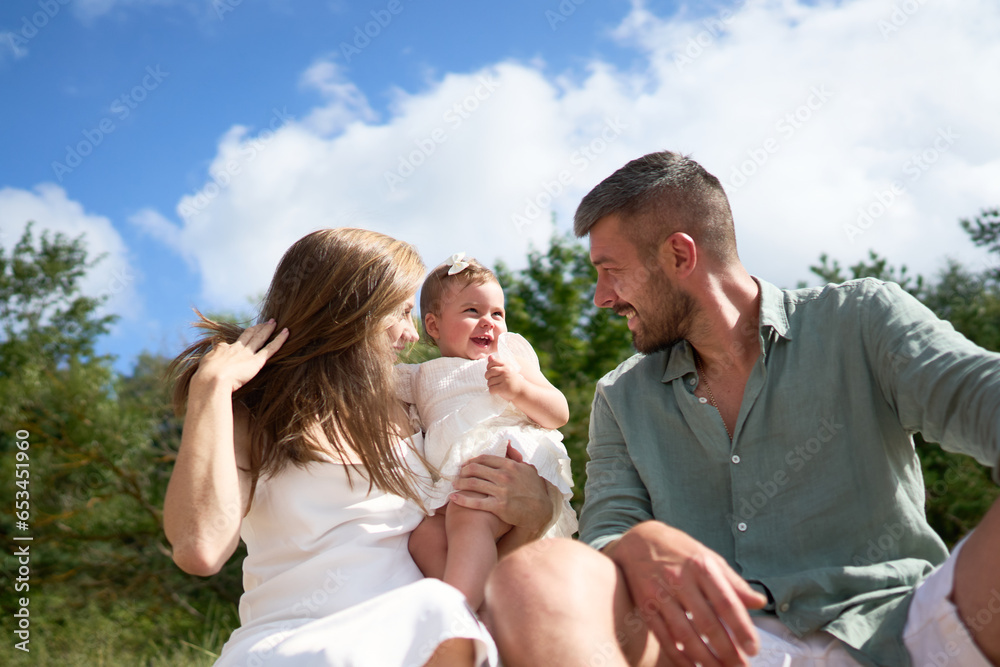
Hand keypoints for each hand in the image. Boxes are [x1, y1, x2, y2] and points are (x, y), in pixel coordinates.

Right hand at [193, 320, 288, 393]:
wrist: (212, 380)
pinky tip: (287, 332)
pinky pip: (271, 348)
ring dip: (267, 329)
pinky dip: (280, 339)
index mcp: (221, 350)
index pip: (229, 344)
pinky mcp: (257, 361)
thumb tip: (205, 371)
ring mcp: (247, 353)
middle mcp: (235, 349)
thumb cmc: (205, 380)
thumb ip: (207, 368)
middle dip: (256, 329)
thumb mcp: (203, 370)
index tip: (239, 340)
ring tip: (274, 322)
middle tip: (263, 323)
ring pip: (260, 338)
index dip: (234, 342)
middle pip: (247, 335)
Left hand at [449, 443, 551, 537]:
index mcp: (510, 466)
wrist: (540, 511)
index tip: (466, 464)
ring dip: (459, 483)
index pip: (484, 459)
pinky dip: (462, 499)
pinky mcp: (498, 507)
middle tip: (458, 474)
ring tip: (454, 484)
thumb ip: (515, 456)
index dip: (472, 461)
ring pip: (473, 484)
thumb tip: (506, 443)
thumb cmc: (534, 489)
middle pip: (475, 469)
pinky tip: (453, 498)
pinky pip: (475, 502)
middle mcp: (504, 477)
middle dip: (463, 471)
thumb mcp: (528, 469)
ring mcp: (501, 492)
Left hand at [485, 354, 524, 401]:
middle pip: (489, 372)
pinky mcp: (503, 388)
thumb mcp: (507, 369)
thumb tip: (490, 356)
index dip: (489, 367)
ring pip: (489, 382)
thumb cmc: (512, 380)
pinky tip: (496, 391)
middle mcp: (506, 371)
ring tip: (496, 385)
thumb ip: (497, 364)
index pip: (493, 362)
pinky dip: (492, 391)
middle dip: (487, 376)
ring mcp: (505, 379)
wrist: (522, 390)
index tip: (491, 371)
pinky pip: (491, 389)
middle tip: (491, 379)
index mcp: (507, 365)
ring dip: (490, 385)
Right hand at [611, 521, 765, 666]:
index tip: (753, 650)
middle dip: (726, 651)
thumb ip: (733, 582)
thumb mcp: (708, 557)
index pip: (726, 603)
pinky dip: (678, 656)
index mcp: (701, 566)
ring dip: (705, 658)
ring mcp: (660, 593)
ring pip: (685, 634)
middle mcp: (680, 580)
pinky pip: (663, 636)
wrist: (637, 540)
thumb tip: (760, 602)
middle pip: (707, 623)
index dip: (741, 629)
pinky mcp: (645, 606)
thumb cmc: (679, 550)